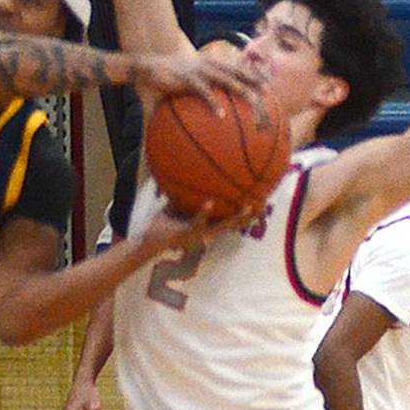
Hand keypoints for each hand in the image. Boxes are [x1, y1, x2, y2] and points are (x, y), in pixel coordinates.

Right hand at [134, 48, 261, 112]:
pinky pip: (205, 92)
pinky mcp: (189, 78)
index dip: (257, 77)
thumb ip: (200, 97)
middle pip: (241, 74)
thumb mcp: (188, 85)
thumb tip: (208, 119)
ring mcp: (201, 70)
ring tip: (255, 104)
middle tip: (269, 97)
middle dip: (256, 85)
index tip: (272, 90)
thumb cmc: (170, 79)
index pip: (241, 69)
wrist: (148, 68)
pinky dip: (214, 102)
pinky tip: (221, 115)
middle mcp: (212, 65)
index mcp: (214, 65)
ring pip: (229, 80)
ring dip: (243, 92)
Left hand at [137, 200, 253, 259]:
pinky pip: (197, 223)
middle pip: (233, 225)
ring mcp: (197, 235)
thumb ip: (183, 192)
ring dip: (235, 218)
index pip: (229, 219)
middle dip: (249, 216)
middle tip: (264, 205)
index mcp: (205, 226)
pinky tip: (209, 202)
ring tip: (246, 206)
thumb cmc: (160, 223)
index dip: (245, 213)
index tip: (260, 202)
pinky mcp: (185, 234)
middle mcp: (205, 232)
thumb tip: (186, 169)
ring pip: (221, 227)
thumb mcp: (174, 204)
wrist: (145, 241)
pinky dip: (203, 213)